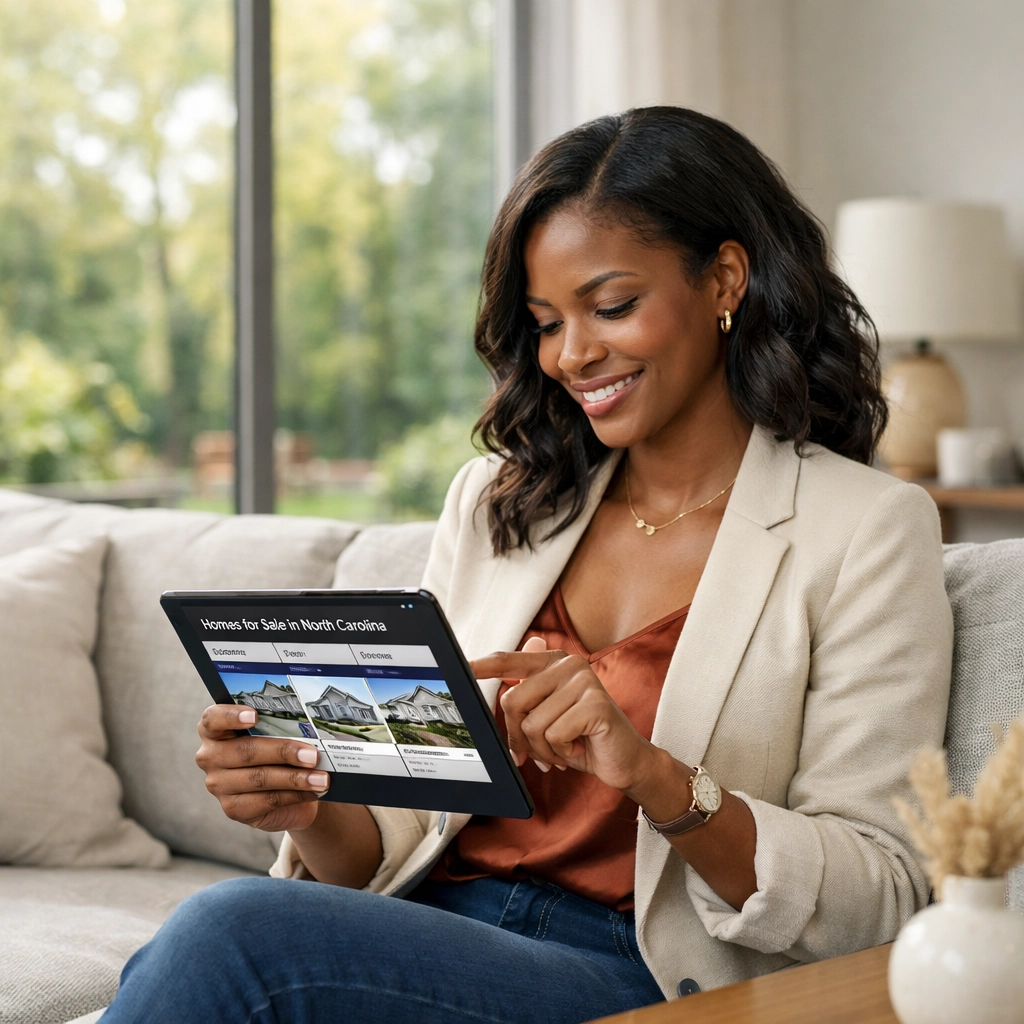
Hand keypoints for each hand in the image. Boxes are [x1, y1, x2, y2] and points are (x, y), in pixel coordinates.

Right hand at [195, 704, 329, 832]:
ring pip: (259, 778)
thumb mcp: (276, 735)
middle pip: (245, 751)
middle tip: (313, 755)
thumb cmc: (278, 754)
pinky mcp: (233, 808)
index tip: (255, 716)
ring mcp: (219, 785)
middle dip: (283, 751)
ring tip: (321, 778)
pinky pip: (267, 800)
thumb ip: (280, 727)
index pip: (212, 719)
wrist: (285, 792)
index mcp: (215, 731)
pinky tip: (313, 790)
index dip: (231, 716)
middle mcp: (211, 757)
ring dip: (295, 778)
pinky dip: (295, 795)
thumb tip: (309, 726)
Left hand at [470, 637, 659, 794]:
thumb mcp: (549, 718)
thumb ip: (527, 700)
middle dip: (520, 736)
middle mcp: (569, 664)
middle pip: (513, 701)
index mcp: (554, 663)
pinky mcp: (595, 704)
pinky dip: (561, 752)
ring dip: (543, 749)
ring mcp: (584, 681)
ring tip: (563, 749)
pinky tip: (578, 747)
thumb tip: (501, 686)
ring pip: (532, 724)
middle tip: (540, 750)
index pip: (510, 661)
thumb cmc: (582, 739)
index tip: (462, 667)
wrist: (626, 760)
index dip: (484, 666)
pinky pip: (553, 735)